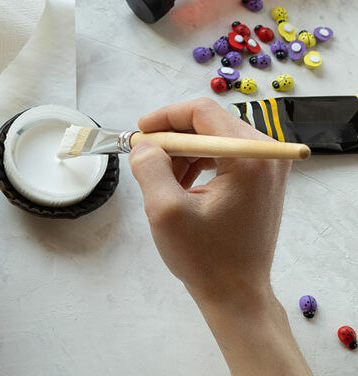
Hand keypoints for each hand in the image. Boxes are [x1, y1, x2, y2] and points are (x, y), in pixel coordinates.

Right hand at [129, 98, 309, 374]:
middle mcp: (266, 155)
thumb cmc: (205, 257)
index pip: (201, 112)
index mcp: (249, 158)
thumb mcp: (165, 211)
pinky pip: (222, 155)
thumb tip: (144, 145)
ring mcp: (267, 167)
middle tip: (144, 160)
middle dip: (171, 139)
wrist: (237, 294)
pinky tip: (181, 188)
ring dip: (182, 154)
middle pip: (208, 123)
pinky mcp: (261, 180)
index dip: (164, 117)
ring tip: (162, 181)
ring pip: (212, 139)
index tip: (139, 135)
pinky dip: (197, 164)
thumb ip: (150, 168)